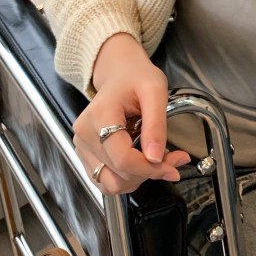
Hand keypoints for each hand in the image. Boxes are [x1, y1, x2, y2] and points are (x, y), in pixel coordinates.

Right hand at [72, 34, 189, 194]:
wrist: (119, 71)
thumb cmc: (136, 77)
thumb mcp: (155, 91)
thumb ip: (156, 125)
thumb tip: (155, 159)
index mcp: (100, 115)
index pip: (122, 158)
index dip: (150, 168)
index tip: (173, 167)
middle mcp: (85, 134)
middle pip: (118, 173)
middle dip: (149, 172)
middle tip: (172, 159)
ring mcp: (82, 145)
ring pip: (110, 183)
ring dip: (138, 178)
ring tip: (155, 159)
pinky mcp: (85, 153)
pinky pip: (105, 179)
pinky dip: (127, 177)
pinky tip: (141, 161)